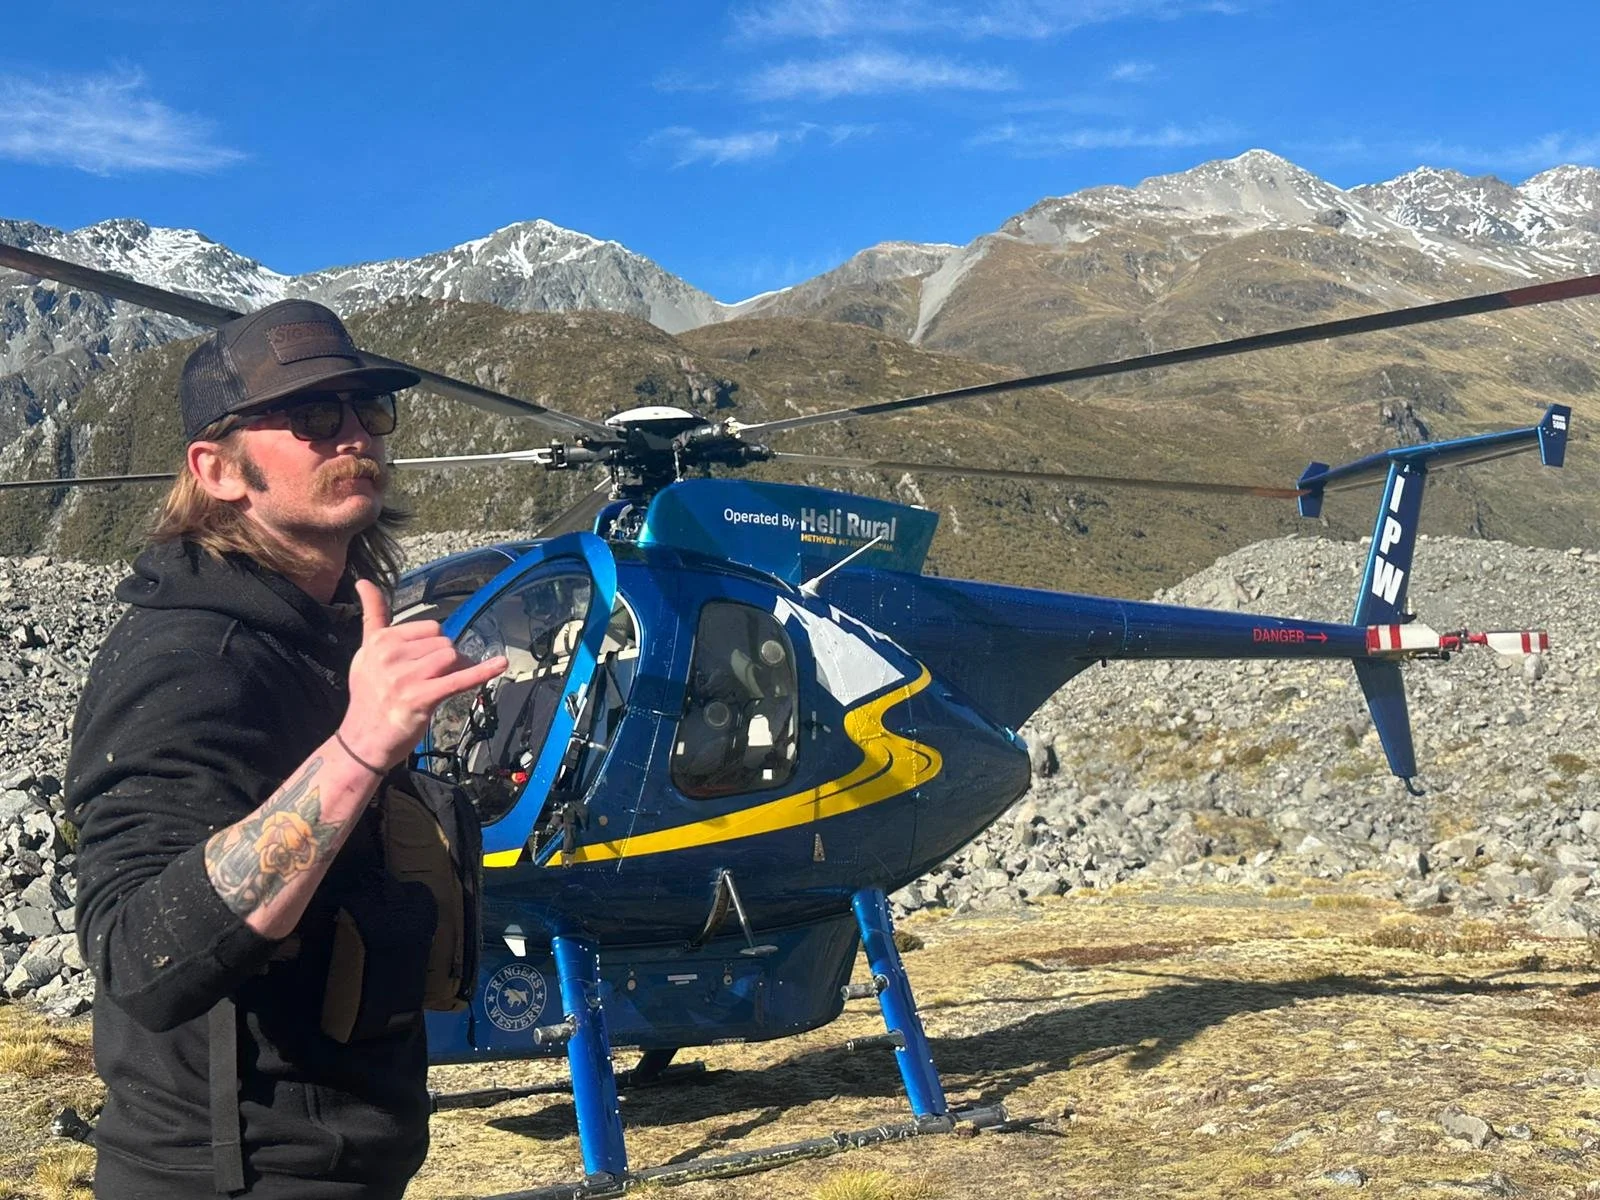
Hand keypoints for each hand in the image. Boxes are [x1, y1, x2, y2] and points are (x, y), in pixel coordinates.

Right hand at [340, 579, 507, 769]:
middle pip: (443, 641)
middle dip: (448, 657)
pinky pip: (459, 679)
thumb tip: (364, 581)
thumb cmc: (368, 697)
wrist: (362, 741)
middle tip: (435, 677)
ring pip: (451, 656)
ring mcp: (405, 677)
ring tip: (443, 684)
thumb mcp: (364, 653)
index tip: (428, 659)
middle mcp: (390, 655)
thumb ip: (372, 617)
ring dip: (458, 668)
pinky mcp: (421, 698)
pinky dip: (482, 671)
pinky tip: (500, 664)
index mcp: (380, 641)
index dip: (435, 643)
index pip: (428, 627)